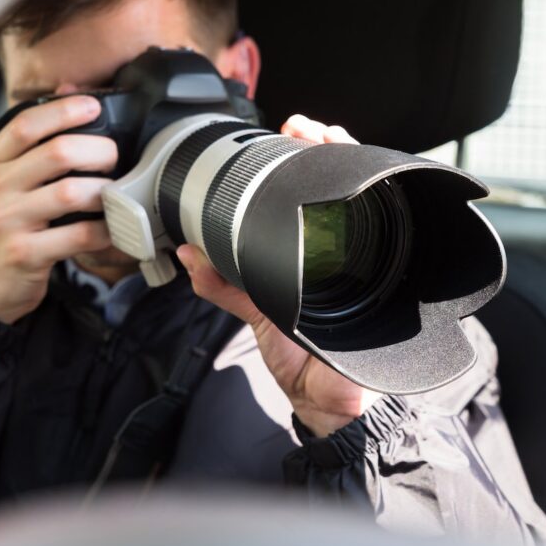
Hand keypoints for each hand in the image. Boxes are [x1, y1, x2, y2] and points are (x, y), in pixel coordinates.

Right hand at [0, 96, 116, 323]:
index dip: (62, 111)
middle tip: (114, 158)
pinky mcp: (25, 254)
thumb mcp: (10, 179)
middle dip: (97, 150)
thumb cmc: (6, 223)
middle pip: (56, 153)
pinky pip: (77, 236)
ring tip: (116, 193)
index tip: (92, 107)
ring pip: (70, 193)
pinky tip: (111, 227)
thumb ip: (37, 141)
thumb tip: (70, 92)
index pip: (25, 125)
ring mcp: (10, 222)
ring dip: (104, 191)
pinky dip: (103, 230)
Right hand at [177, 115, 377, 436]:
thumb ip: (347, 381)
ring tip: (221, 188)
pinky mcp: (260, 305)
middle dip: (296, 164)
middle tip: (291, 131)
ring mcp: (286, 283)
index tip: (325, 139)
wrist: (325, 413)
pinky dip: (209, 273)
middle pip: (308, 204)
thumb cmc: (351, 383)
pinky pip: (230, 282)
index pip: (353, 206)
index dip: (341, 169)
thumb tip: (346, 388)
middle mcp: (320, 269)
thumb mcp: (351, 376)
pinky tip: (193, 260)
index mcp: (352, 273)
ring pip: (261, 235)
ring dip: (237, 213)